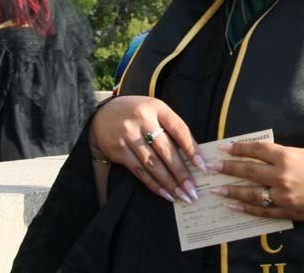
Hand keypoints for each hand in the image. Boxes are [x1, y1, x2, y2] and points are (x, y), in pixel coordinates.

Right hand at [88, 95, 205, 205]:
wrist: (100, 114)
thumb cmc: (136, 113)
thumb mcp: (155, 110)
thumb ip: (171, 128)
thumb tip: (192, 155)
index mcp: (157, 108)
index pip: (179, 129)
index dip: (192, 149)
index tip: (202, 166)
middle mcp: (142, 120)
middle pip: (166, 150)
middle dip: (182, 173)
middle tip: (194, 190)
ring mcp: (129, 136)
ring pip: (153, 164)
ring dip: (169, 183)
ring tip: (183, 196)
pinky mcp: (118, 150)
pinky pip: (139, 171)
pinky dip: (154, 184)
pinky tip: (165, 193)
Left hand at [209, 141, 303, 233]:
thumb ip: (287, 156)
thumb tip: (267, 158)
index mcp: (288, 156)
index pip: (256, 150)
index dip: (238, 148)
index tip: (224, 148)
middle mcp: (283, 176)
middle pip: (248, 171)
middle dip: (227, 169)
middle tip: (210, 168)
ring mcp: (284, 197)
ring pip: (251, 193)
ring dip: (232, 190)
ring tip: (216, 189)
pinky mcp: (289, 213)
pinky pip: (263, 211)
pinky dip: (247, 209)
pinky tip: (234, 206)